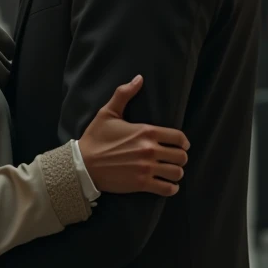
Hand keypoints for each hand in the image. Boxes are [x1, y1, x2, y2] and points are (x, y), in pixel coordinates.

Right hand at [79, 76, 188, 196]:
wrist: (83, 165)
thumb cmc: (95, 138)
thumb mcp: (107, 113)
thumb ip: (124, 94)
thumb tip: (139, 78)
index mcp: (145, 132)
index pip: (178, 137)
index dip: (183, 142)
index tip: (182, 145)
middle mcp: (149, 150)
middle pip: (181, 156)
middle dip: (180, 157)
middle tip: (174, 159)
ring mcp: (146, 168)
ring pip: (177, 172)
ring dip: (176, 172)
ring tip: (171, 171)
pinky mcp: (141, 184)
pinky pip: (167, 189)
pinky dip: (171, 188)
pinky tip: (168, 185)